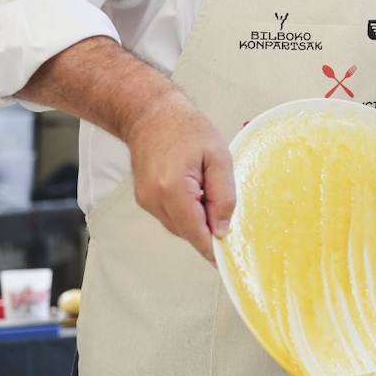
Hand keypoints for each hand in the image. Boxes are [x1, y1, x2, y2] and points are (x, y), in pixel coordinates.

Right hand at [123, 91, 233, 262]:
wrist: (150, 114)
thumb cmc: (187, 129)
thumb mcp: (219, 157)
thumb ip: (223, 195)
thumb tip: (223, 230)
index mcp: (173, 190)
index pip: (196, 233)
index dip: (214, 250)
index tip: (230, 261)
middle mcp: (154, 201)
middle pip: (188, 233)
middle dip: (209, 229)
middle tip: (227, 210)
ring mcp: (146, 202)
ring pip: (180, 227)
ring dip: (198, 220)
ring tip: (209, 190)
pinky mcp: (145, 200)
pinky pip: (172, 217)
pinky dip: (188, 212)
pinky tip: (197, 191)